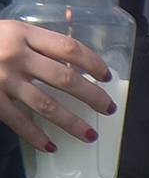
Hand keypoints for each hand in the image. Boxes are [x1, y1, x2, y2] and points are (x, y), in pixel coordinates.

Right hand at [0, 20, 115, 153]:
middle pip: (65, 78)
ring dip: (72, 123)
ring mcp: (2, 79)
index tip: (107, 76)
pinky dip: (36, 137)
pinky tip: (50, 147)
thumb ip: (36, 41)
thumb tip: (73, 59)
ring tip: (90, 135)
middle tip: (108, 109)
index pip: (69, 48)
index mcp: (22, 32)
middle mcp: (15, 55)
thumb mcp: (8, 30)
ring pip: (46, 105)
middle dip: (92, 96)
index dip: (93, 63)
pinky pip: (19, 122)